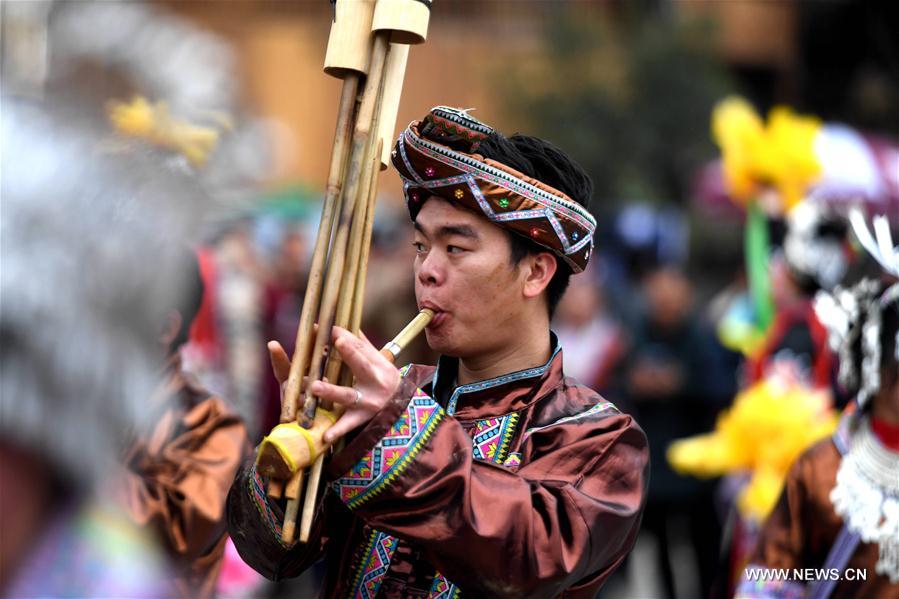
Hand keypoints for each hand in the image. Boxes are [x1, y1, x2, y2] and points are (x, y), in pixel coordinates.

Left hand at [307, 326, 400, 443]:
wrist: (404, 409)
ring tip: (314, 386)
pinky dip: (337, 431)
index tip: (330, 327)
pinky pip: (348, 425)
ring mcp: (368, 402)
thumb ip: (362, 345)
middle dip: (351, 353)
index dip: (346, 336)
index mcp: (378, 364)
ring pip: (348, 395)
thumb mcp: (380, 362)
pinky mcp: (362, 419)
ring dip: (332, 391)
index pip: (362, 347)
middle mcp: (375, 382)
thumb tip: (342, 325)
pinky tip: (324, 436)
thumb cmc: (386, 380)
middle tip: (337, 341)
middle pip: (362, 366)